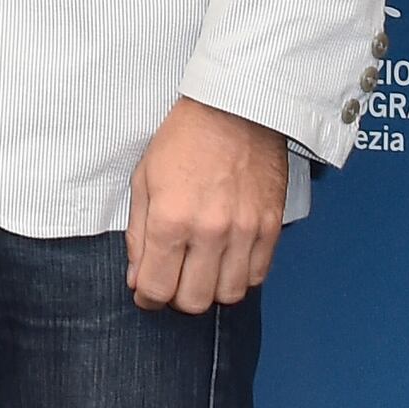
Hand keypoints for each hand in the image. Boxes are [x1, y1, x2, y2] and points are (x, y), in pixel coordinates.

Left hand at [123, 97, 285, 312]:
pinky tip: (227, 260)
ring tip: (202, 270)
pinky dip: (240, 277)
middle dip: (177, 297)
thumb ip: (138, 234)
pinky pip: (257, 276)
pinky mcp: (270, 226)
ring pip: (228, 295)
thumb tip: (138, 277)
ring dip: (211, 289)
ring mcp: (244, 231)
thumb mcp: (144, 178)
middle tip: (174, 279)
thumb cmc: (184, 137)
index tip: (147, 292)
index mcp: (171, 219)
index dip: (147, 297)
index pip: (157, 288)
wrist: (235, 106)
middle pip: (193, 301)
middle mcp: (209, 231)